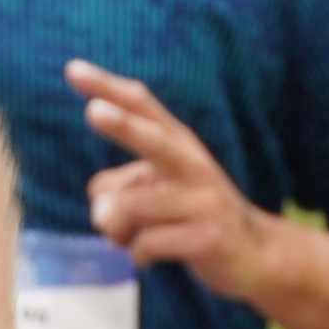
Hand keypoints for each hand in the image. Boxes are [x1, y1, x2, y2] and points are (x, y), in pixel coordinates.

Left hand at [67, 63, 261, 295]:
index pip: (142, 106)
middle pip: (153, 140)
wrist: (255, 255)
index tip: (73, 70)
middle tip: (93, 112)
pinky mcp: (207, 238)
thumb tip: (99, 204)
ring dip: (113, 229)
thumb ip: (122, 188)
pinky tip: (147, 257)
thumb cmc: (193, 216)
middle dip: (122, 126)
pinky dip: (136, 255)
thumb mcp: (160, 192)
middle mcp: (194, 165)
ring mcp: (203, 202)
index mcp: (180, 144)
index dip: (108, 87)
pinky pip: (146, 245)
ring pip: (130, 208)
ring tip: (123, 239)